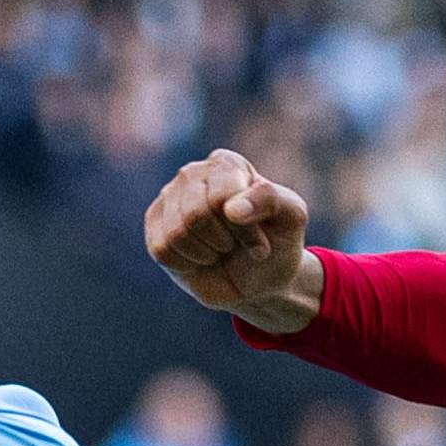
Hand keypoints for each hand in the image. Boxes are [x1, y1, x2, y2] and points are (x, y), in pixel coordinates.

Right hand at [143, 148, 324, 332]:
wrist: (259, 281)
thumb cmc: (276, 242)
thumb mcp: (291, 217)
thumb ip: (269, 200)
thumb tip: (231, 209)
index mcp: (226, 164)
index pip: (222, 196)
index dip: (244, 230)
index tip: (261, 245)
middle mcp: (192, 174)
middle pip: (196, 214)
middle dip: (223, 242)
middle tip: (236, 246)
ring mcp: (169, 199)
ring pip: (177, 233)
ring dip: (206, 253)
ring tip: (220, 250)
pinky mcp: (154, 228)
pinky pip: (162, 250)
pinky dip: (188, 263)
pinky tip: (201, 258)